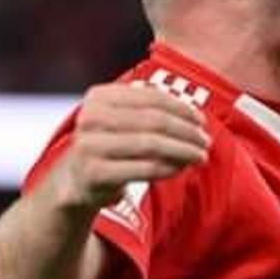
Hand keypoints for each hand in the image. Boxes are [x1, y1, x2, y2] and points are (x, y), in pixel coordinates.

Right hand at [53, 84, 210, 209]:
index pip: (151, 97)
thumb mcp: (120, 120)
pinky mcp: (94, 173)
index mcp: (99, 96)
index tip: (201, 121)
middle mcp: (91, 116)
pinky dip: (168, 168)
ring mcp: (89, 145)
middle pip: (154, 120)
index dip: (182, 108)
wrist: (73, 183)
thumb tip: (195, 117)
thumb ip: (150, 111)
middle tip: (205, 141)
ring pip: (151, 144)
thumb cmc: (108, 147)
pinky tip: (181, 168)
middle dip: (186, 131)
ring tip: (200, 156)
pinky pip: (143, 168)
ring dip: (183, 150)